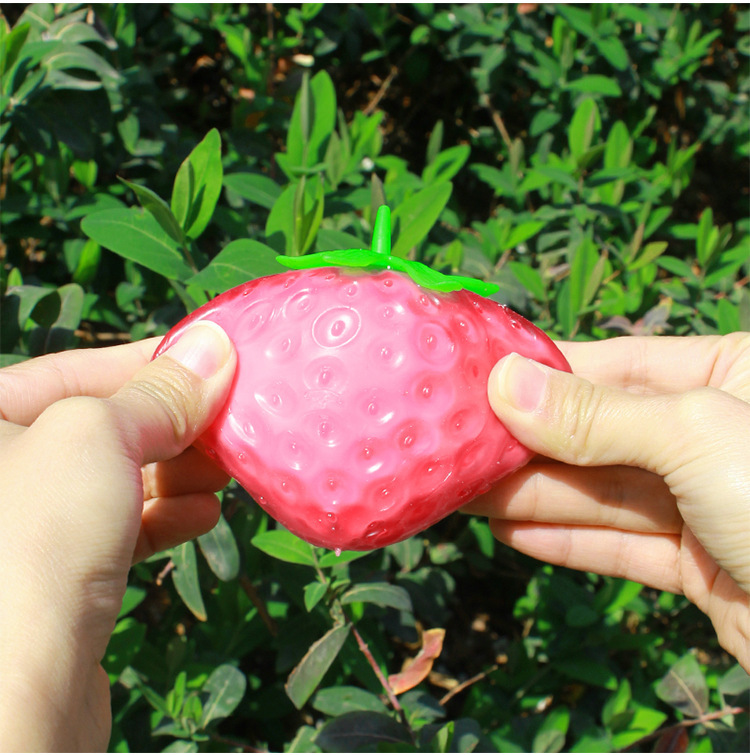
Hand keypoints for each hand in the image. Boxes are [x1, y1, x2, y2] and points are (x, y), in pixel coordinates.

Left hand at [0, 323, 235, 750]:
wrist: (17, 696)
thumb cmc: (36, 535)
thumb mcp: (98, 437)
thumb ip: (158, 391)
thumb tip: (215, 344)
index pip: (75, 370)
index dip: (153, 361)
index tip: (216, 361)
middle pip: (102, 426)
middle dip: (173, 424)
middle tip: (231, 422)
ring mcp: (25, 528)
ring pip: (117, 480)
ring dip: (179, 471)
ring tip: (224, 472)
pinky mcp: (57, 578)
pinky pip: (120, 528)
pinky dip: (166, 516)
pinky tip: (204, 515)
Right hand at [465, 333, 749, 670]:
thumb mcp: (695, 434)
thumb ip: (595, 414)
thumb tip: (503, 383)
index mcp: (729, 376)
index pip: (614, 365)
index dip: (542, 374)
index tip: (474, 383)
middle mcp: (714, 434)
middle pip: (599, 432)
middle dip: (527, 442)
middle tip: (453, 447)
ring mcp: (707, 504)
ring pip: (602, 491)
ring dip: (533, 494)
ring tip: (464, 492)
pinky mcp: (703, 568)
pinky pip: (621, 545)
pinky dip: (565, 540)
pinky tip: (508, 531)